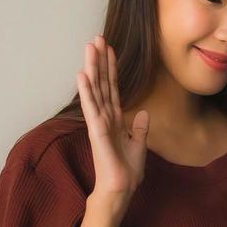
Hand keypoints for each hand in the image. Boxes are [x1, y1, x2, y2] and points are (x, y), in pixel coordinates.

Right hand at [78, 34, 148, 203]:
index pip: (113, 88)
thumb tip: (144, 113)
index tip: (109, 49)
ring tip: (89, 47)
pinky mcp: (97, 131)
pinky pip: (91, 107)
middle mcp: (105, 117)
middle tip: (96, 38)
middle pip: (102, 83)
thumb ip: (140, 129)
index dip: (111, 68)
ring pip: (95, 90)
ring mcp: (99, 122)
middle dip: (99, 60)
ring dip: (92, 68)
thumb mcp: (139, 145)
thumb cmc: (127, 171)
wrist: (121, 189)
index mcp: (115, 119)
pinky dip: (87, 91)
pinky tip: (82, 74)